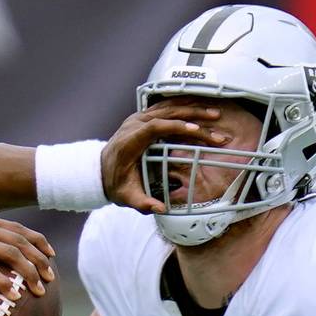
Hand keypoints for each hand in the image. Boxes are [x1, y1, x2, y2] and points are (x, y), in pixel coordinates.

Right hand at [0, 212, 54, 298]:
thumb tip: (2, 258)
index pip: (18, 228)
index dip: (38, 241)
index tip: (51, 254)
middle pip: (20, 241)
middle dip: (39, 260)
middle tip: (50, 277)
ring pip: (11, 254)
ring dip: (29, 272)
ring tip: (39, 289)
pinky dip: (5, 284)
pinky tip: (15, 296)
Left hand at [100, 100, 227, 213]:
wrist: (100, 170)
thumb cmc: (116, 183)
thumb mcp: (126, 197)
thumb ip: (142, 203)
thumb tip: (160, 208)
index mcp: (129, 142)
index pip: (154, 128)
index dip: (176, 127)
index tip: (196, 130)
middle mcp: (133, 125)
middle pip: (166, 114)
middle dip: (193, 118)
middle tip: (215, 123)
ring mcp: (138, 119)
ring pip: (167, 107)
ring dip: (193, 109)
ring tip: (215, 114)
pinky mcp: (143, 117)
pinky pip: (165, 107)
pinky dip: (184, 106)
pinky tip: (200, 108)